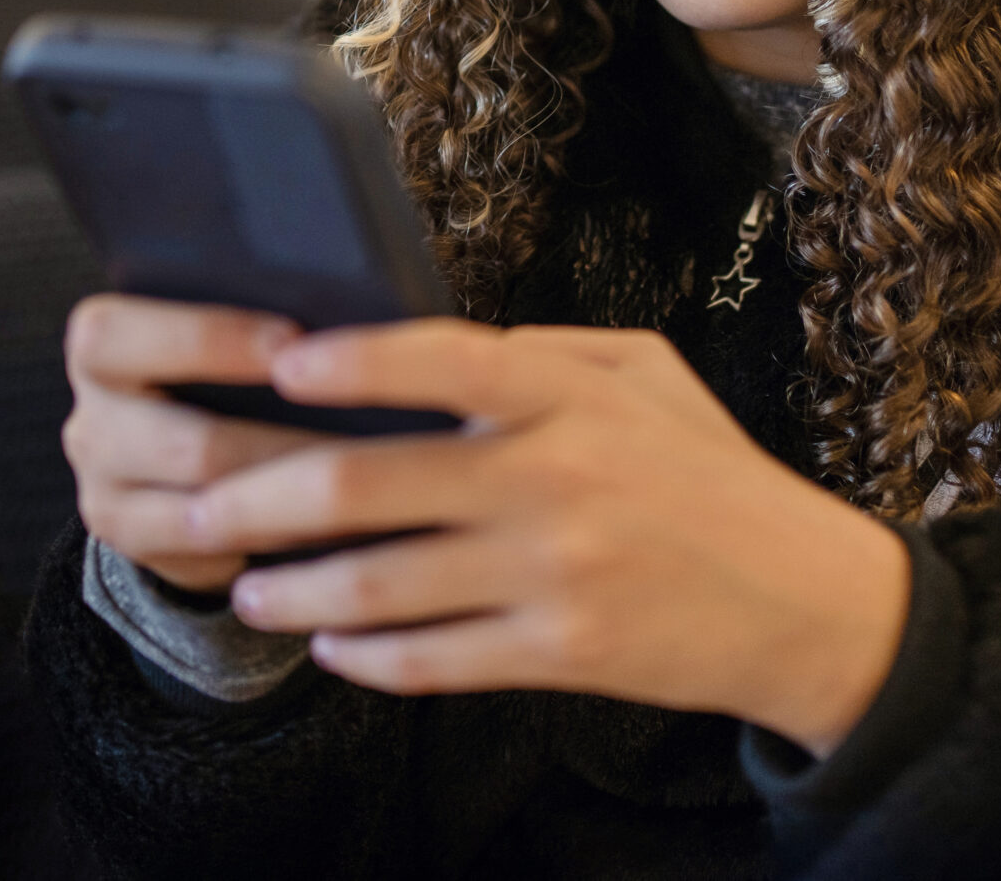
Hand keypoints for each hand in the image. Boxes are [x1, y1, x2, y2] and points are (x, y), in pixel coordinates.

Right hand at [61, 293, 333, 593]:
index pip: (124, 338)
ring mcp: (105, 499)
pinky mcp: (139, 553)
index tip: (295, 341)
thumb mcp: (218, 326)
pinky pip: (214, 560)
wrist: (175, 437)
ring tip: (363, 498)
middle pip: (185, 447)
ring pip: (206, 517)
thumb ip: (252, 316)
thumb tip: (339, 319)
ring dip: (291, 509)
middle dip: (281, 449)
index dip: (211, 339)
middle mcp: (90, 426)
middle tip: (362, 446)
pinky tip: (336, 533)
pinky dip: (278, 545)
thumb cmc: (219, 358)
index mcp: (100, 347)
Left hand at [178, 320, 910, 755]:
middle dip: (261, 496)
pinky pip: (432, 659)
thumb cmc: (709, 473)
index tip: (276, 365)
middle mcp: (552, 478)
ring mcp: (553, 574)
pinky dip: (363, 654)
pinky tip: (325, 642)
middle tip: (197, 501)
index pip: (438, 357)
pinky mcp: (561, 656)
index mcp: (567, 396)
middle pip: (369, 483)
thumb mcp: (645, 373)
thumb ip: (540, 352)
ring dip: (291, 587)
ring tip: (245, 584)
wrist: (802, 600)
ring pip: (379, 583)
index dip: (348, 360)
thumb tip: (428, 341)